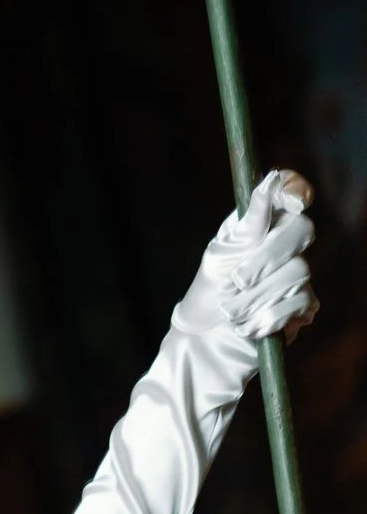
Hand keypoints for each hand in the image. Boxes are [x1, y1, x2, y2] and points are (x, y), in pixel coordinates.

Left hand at [171, 169, 318, 346]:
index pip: (291, 192)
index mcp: (264, 222)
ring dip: (256, 296)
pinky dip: (267, 316)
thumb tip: (271, 180)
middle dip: (266, 257)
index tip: (293, 200)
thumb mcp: (221, 253)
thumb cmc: (212, 286)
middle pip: (302, 230)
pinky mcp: (304, 305)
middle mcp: (286, 242)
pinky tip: (246, 325)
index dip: (295, 189)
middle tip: (237, 280)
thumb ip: (249, 224)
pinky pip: (299, 303)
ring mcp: (299, 272)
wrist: (207, 333)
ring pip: (298, 271)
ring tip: (231, 311)